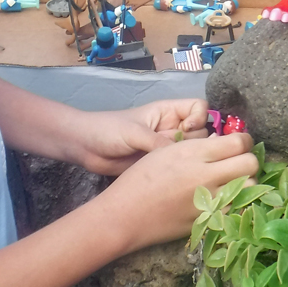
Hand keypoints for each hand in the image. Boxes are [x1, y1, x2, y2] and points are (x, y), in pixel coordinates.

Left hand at [73, 99, 208, 174]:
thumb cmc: (109, 130)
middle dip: (197, 141)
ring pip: (192, 151)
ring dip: (189, 158)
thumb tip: (185, 156)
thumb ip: (159, 143)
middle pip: (201, 132)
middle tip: (183, 152)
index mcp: (168, 112)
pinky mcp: (159, 165)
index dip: (199, 117)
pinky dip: (181, 172)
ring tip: (177, 166)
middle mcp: (172, 129)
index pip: (199, 107)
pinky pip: (178, 167)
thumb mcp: (136, 133)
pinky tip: (176, 178)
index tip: (187, 129)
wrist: (86, 147)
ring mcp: (166, 147)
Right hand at [105, 132, 257, 248]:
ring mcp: (209, 200)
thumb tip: (221, 142)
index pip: (238, 142)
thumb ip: (196, 147)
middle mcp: (206, 174)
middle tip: (240, 162)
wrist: (125, 215)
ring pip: (250, 187)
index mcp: (194, 152)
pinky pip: (237, 209)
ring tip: (235, 181)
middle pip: (250, 163)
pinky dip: (237, 203)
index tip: (240, 143)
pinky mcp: (207, 221)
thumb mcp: (166, 151)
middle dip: (249, 160)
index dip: (244, 141)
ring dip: (247, 182)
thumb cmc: (139, 178)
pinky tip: (228, 200)